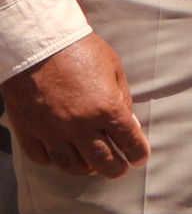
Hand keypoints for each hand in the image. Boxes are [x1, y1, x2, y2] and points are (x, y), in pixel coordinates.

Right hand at [3, 36, 146, 177]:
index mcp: (106, 108)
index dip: (137, 153)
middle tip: (120, 170)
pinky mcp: (29, 130)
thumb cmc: (81, 50)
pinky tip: (63, 157)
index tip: (140, 159)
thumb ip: (122, 99)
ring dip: (85, 170)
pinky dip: (54, 162)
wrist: (39, 43)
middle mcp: (79, 125)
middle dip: (115, 169)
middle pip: (101, 160)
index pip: (128, 141)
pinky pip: (42, 157)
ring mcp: (52, 130)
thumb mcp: (113, 69)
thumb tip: (129, 124)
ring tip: (92, 168)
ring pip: (70, 165)